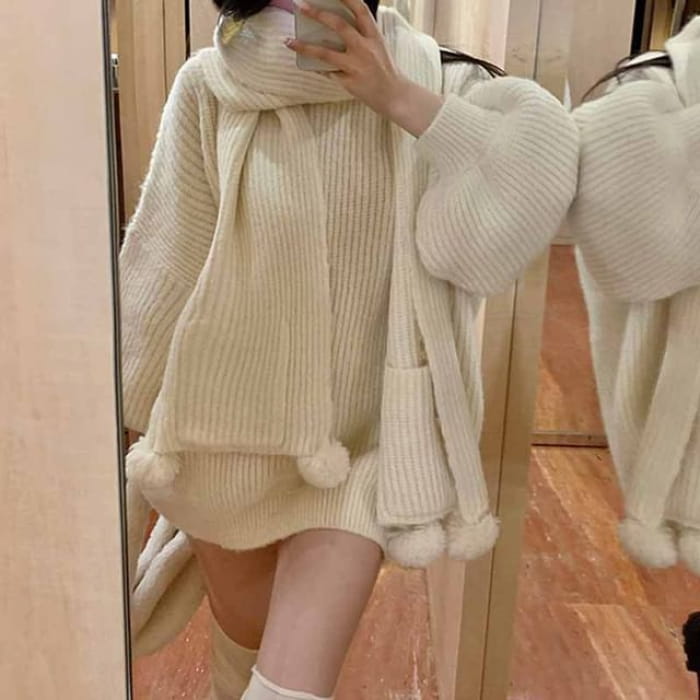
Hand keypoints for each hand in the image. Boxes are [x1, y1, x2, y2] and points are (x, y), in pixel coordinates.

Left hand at [284, 0, 444, 135]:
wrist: (394, 96)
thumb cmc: (383, 69)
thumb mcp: (377, 46)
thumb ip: (360, 34)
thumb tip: (332, 24)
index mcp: (374, 35)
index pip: (360, 9)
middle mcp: (365, 48)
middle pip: (339, 25)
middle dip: (317, 14)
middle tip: (300, 5)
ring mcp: (356, 66)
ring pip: (325, 53)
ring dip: (304, 46)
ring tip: (289, 41)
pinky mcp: (349, 82)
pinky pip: (327, 72)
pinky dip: (316, 67)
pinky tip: (305, 63)